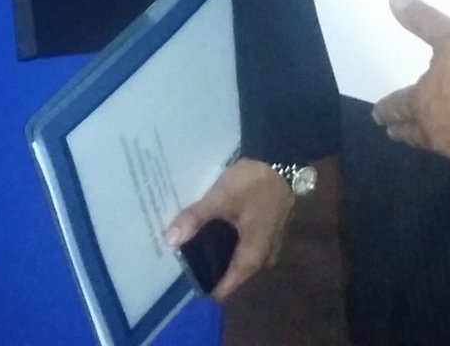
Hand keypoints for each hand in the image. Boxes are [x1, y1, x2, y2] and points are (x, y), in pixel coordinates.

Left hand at [162, 158, 294, 301]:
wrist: (280, 161)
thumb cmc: (253, 184)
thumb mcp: (220, 199)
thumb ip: (195, 218)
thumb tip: (169, 241)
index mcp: (252, 258)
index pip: (225, 288)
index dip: (203, 287)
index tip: (180, 281)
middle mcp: (262, 258)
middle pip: (230, 273)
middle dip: (206, 268)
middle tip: (178, 259)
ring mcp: (266, 245)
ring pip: (236, 258)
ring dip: (216, 254)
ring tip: (188, 245)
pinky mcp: (265, 231)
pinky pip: (241, 245)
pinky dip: (226, 242)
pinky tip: (210, 231)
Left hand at [372, 0, 449, 180]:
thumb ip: (423, 21)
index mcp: (425, 105)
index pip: (400, 107)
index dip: (388, 109)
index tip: (378, 115)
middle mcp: (442, 136)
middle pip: (417, 136)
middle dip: (405, 132)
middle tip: (394, 133)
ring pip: (448, 151)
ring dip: (440, 144)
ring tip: (436, 142)